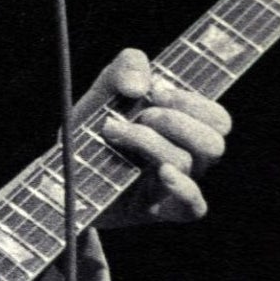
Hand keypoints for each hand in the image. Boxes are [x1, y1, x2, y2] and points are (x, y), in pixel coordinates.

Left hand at [87, 47, 231, 226]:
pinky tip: (161, 172)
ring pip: (188, 163)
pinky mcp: (161, 210)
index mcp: (183, 130)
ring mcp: (175, 186)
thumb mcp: (104, 93)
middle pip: (214, 142)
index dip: (193, 102)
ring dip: (150, 141)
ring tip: (114, 131)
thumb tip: (140, 84)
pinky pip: (194, 206)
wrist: (62, 175)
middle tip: (140, 115)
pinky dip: (183, 188)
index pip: (217, 119)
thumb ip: (124, 70)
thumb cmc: (91, 132)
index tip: (155, 91)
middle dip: (175, 121)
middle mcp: (187, 158)